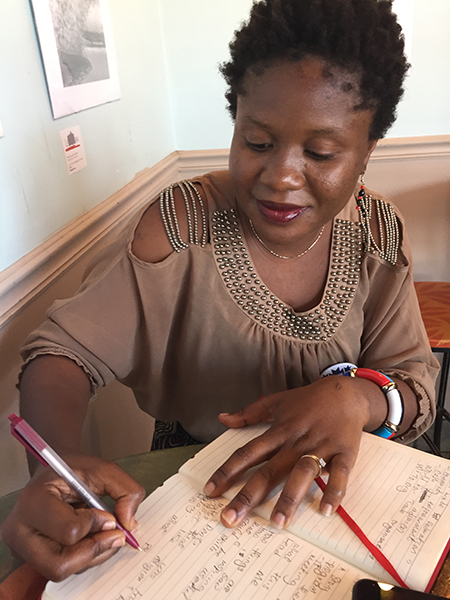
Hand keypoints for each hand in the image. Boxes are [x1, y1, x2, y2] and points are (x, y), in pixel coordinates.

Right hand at [0, 454, 144, 580]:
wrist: (52, 472)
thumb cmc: (72, 470)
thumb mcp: (102, 469)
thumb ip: (125, 490)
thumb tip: (129, 524)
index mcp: (34, 501)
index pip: (69, 531)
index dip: (96, 524)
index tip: (106, 512)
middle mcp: (20, 530)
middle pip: (60, 564)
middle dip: (94, 550)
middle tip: (113, 534)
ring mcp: (23, 547)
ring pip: (63, 570)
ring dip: (92, 554)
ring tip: (100, 530)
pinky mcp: (32, 557)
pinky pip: (63, 568)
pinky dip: (85, 556)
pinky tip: (89, 535)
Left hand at [204, 376, 371, 528]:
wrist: (346, 391)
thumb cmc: (308, 399)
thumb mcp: (276, 401)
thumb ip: (248, 413)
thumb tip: (222, 418)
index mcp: (279, 431)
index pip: (248, 452)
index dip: (228, 471)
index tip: (210, 490)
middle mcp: (296, 441)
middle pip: (269, 470)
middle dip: (248, 496)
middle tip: (230, 518)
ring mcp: (321, 447)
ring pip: (302, 473)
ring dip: (290, 498)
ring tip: (277, 523)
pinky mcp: (344, 453)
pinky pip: (339, 474)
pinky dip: (333, 491)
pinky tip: (325, 510)